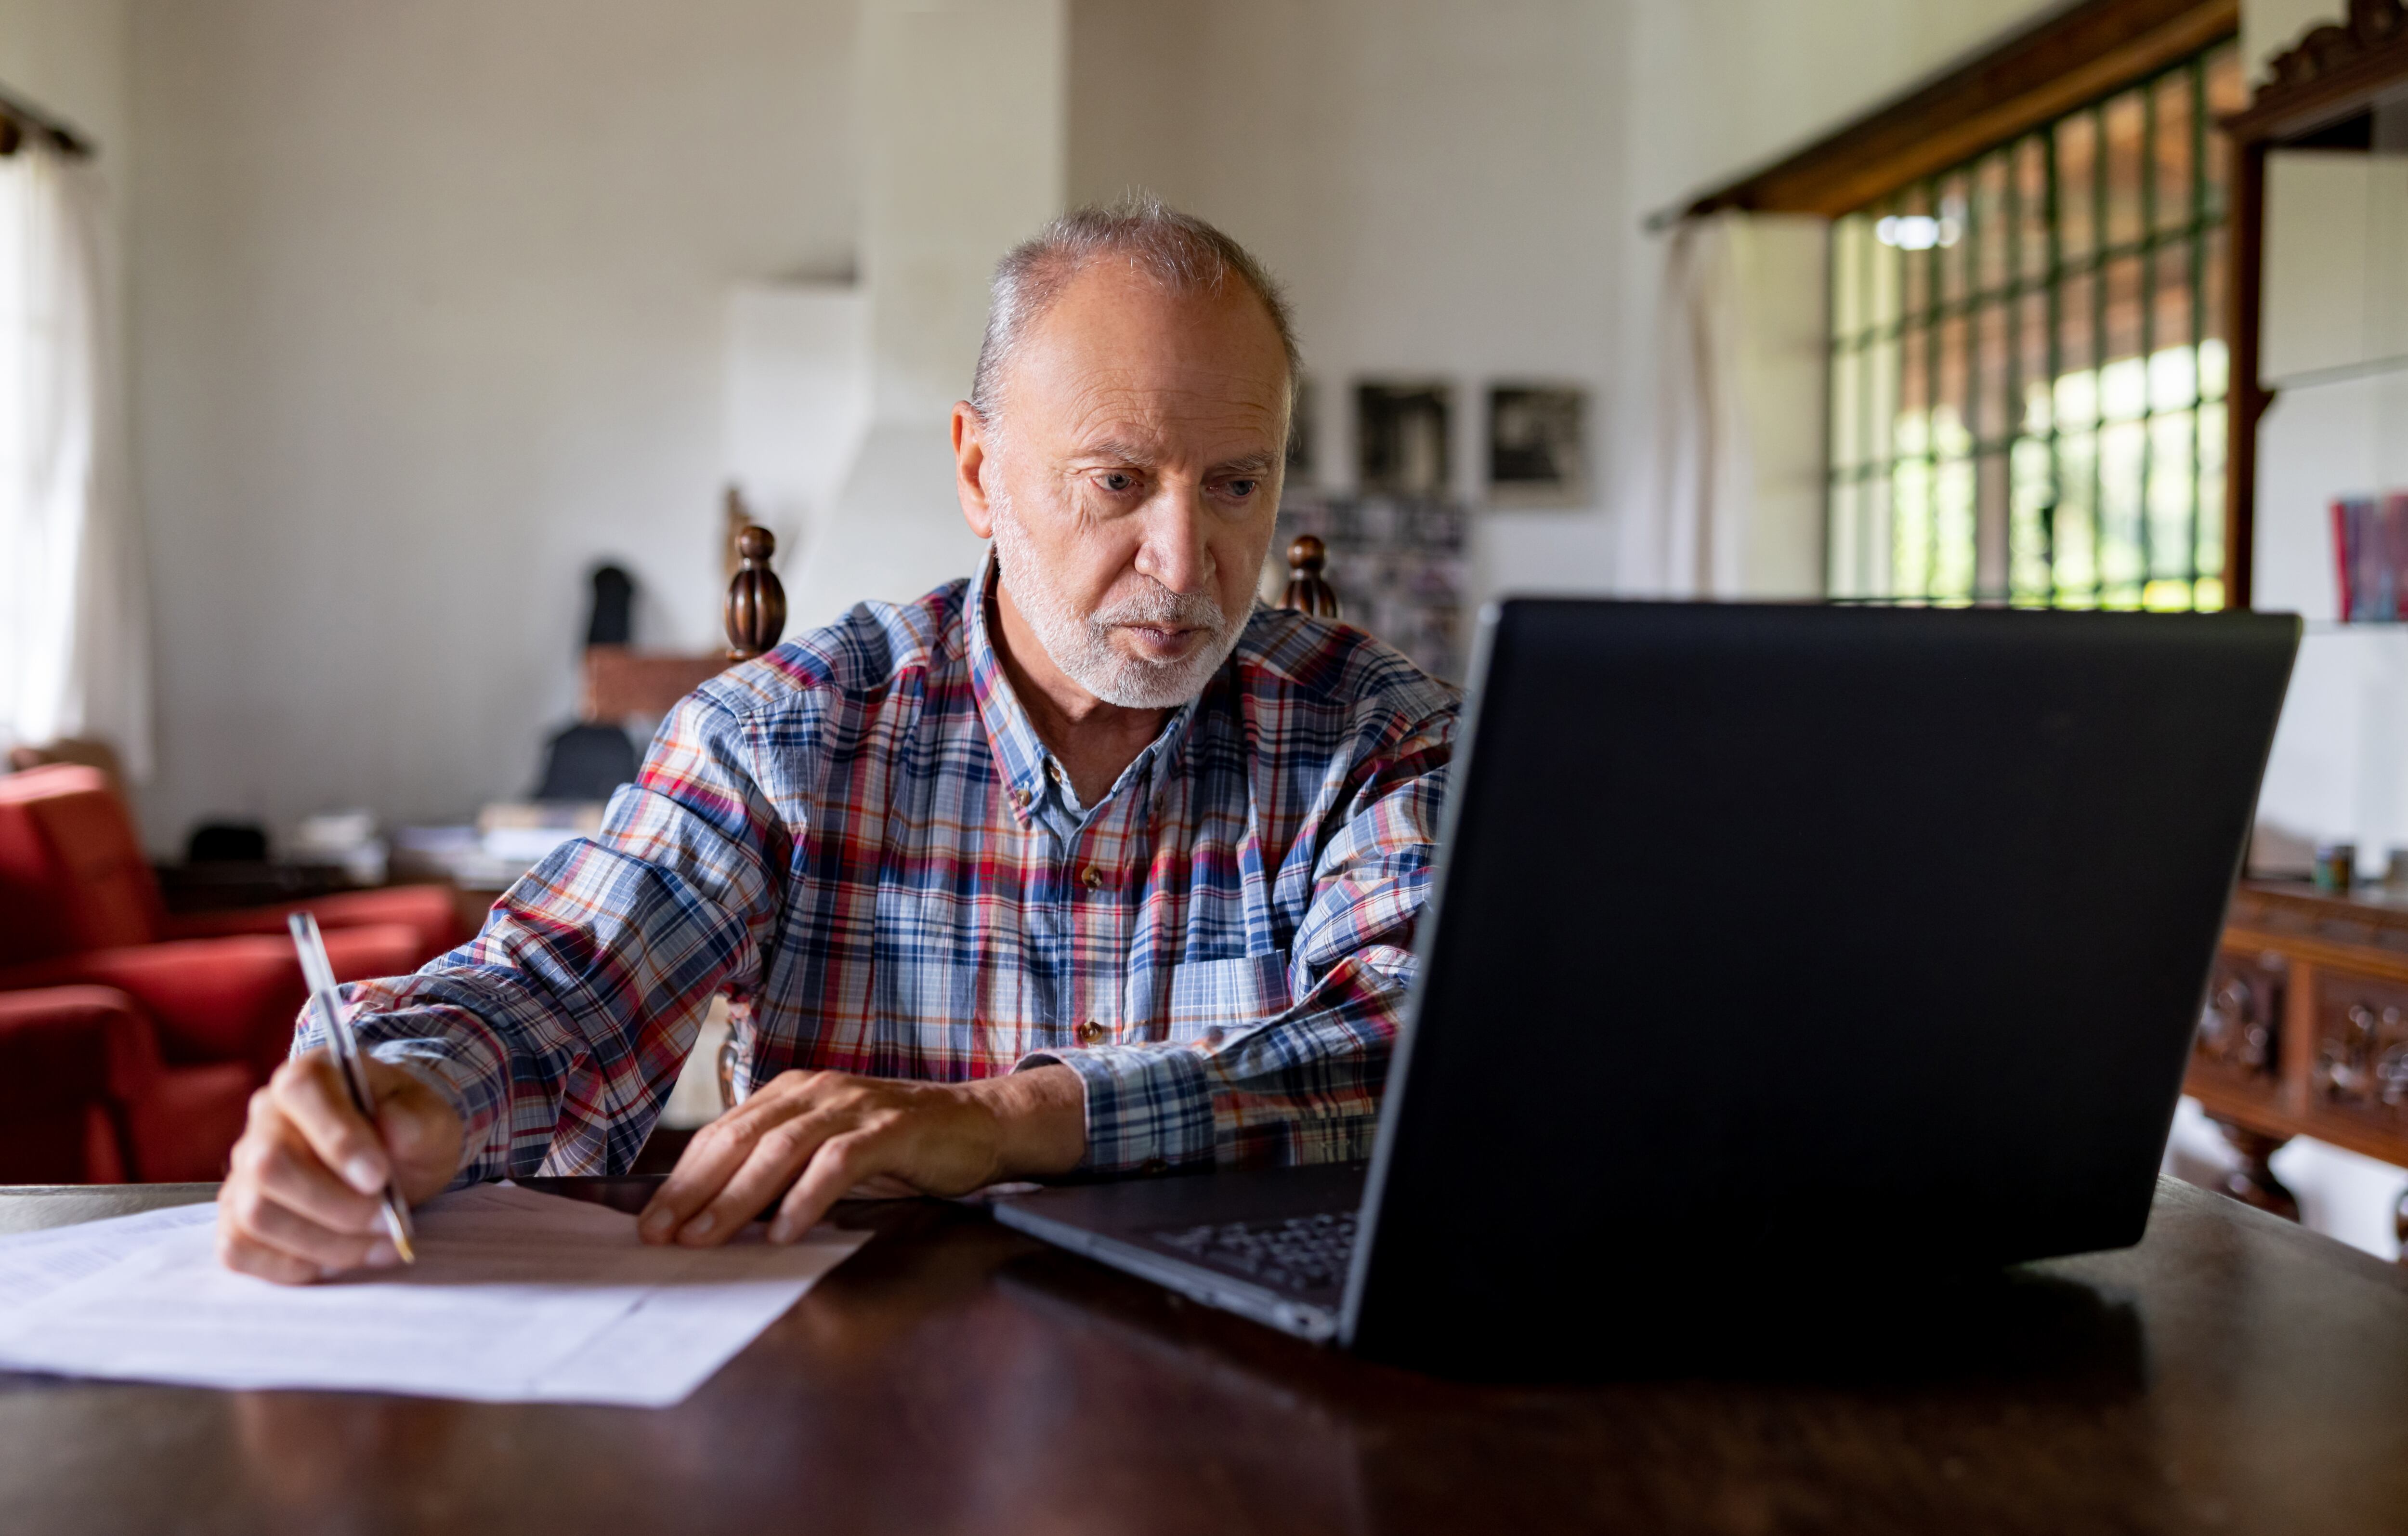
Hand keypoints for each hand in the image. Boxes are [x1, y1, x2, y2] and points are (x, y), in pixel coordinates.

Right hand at [216, 1050, 464, 1283]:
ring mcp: (244, 1170)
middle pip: (269, 1164)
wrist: (398, 1162)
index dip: (337, 1139)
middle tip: (386, 1219)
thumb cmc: (410, 1134)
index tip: (380, 1177)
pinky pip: (238, 1249)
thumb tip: (392, 1129)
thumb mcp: (433, 1121)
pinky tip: (338, 1256)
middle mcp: (265, 1117)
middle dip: (335, 1204)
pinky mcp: (236, 1217)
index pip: (301, 1091)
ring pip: (255, 1213)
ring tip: (377, 1243)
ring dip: (323, 1241)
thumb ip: (418, 1121)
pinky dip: (292, 1265)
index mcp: (310, 1075)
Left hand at [639, 1064, 1084, 1245]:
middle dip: (694, 1189)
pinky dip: (806, 1198)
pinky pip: (838, 1163)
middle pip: (742, 1138)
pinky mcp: (891, 1129)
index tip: (651, 1222)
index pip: (724, 1133)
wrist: (977, 1123)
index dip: (682, 1177)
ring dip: (737, 1196)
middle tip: (661, 1233)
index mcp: (794, 1092)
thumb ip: (782, 1169)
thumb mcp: (829, 1148)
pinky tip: (784, 1230)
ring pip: (781, 1149)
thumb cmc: (897, 1144)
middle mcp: (817, 1091)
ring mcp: (854, 1107)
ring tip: (707, 1236)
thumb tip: (717, 1212)